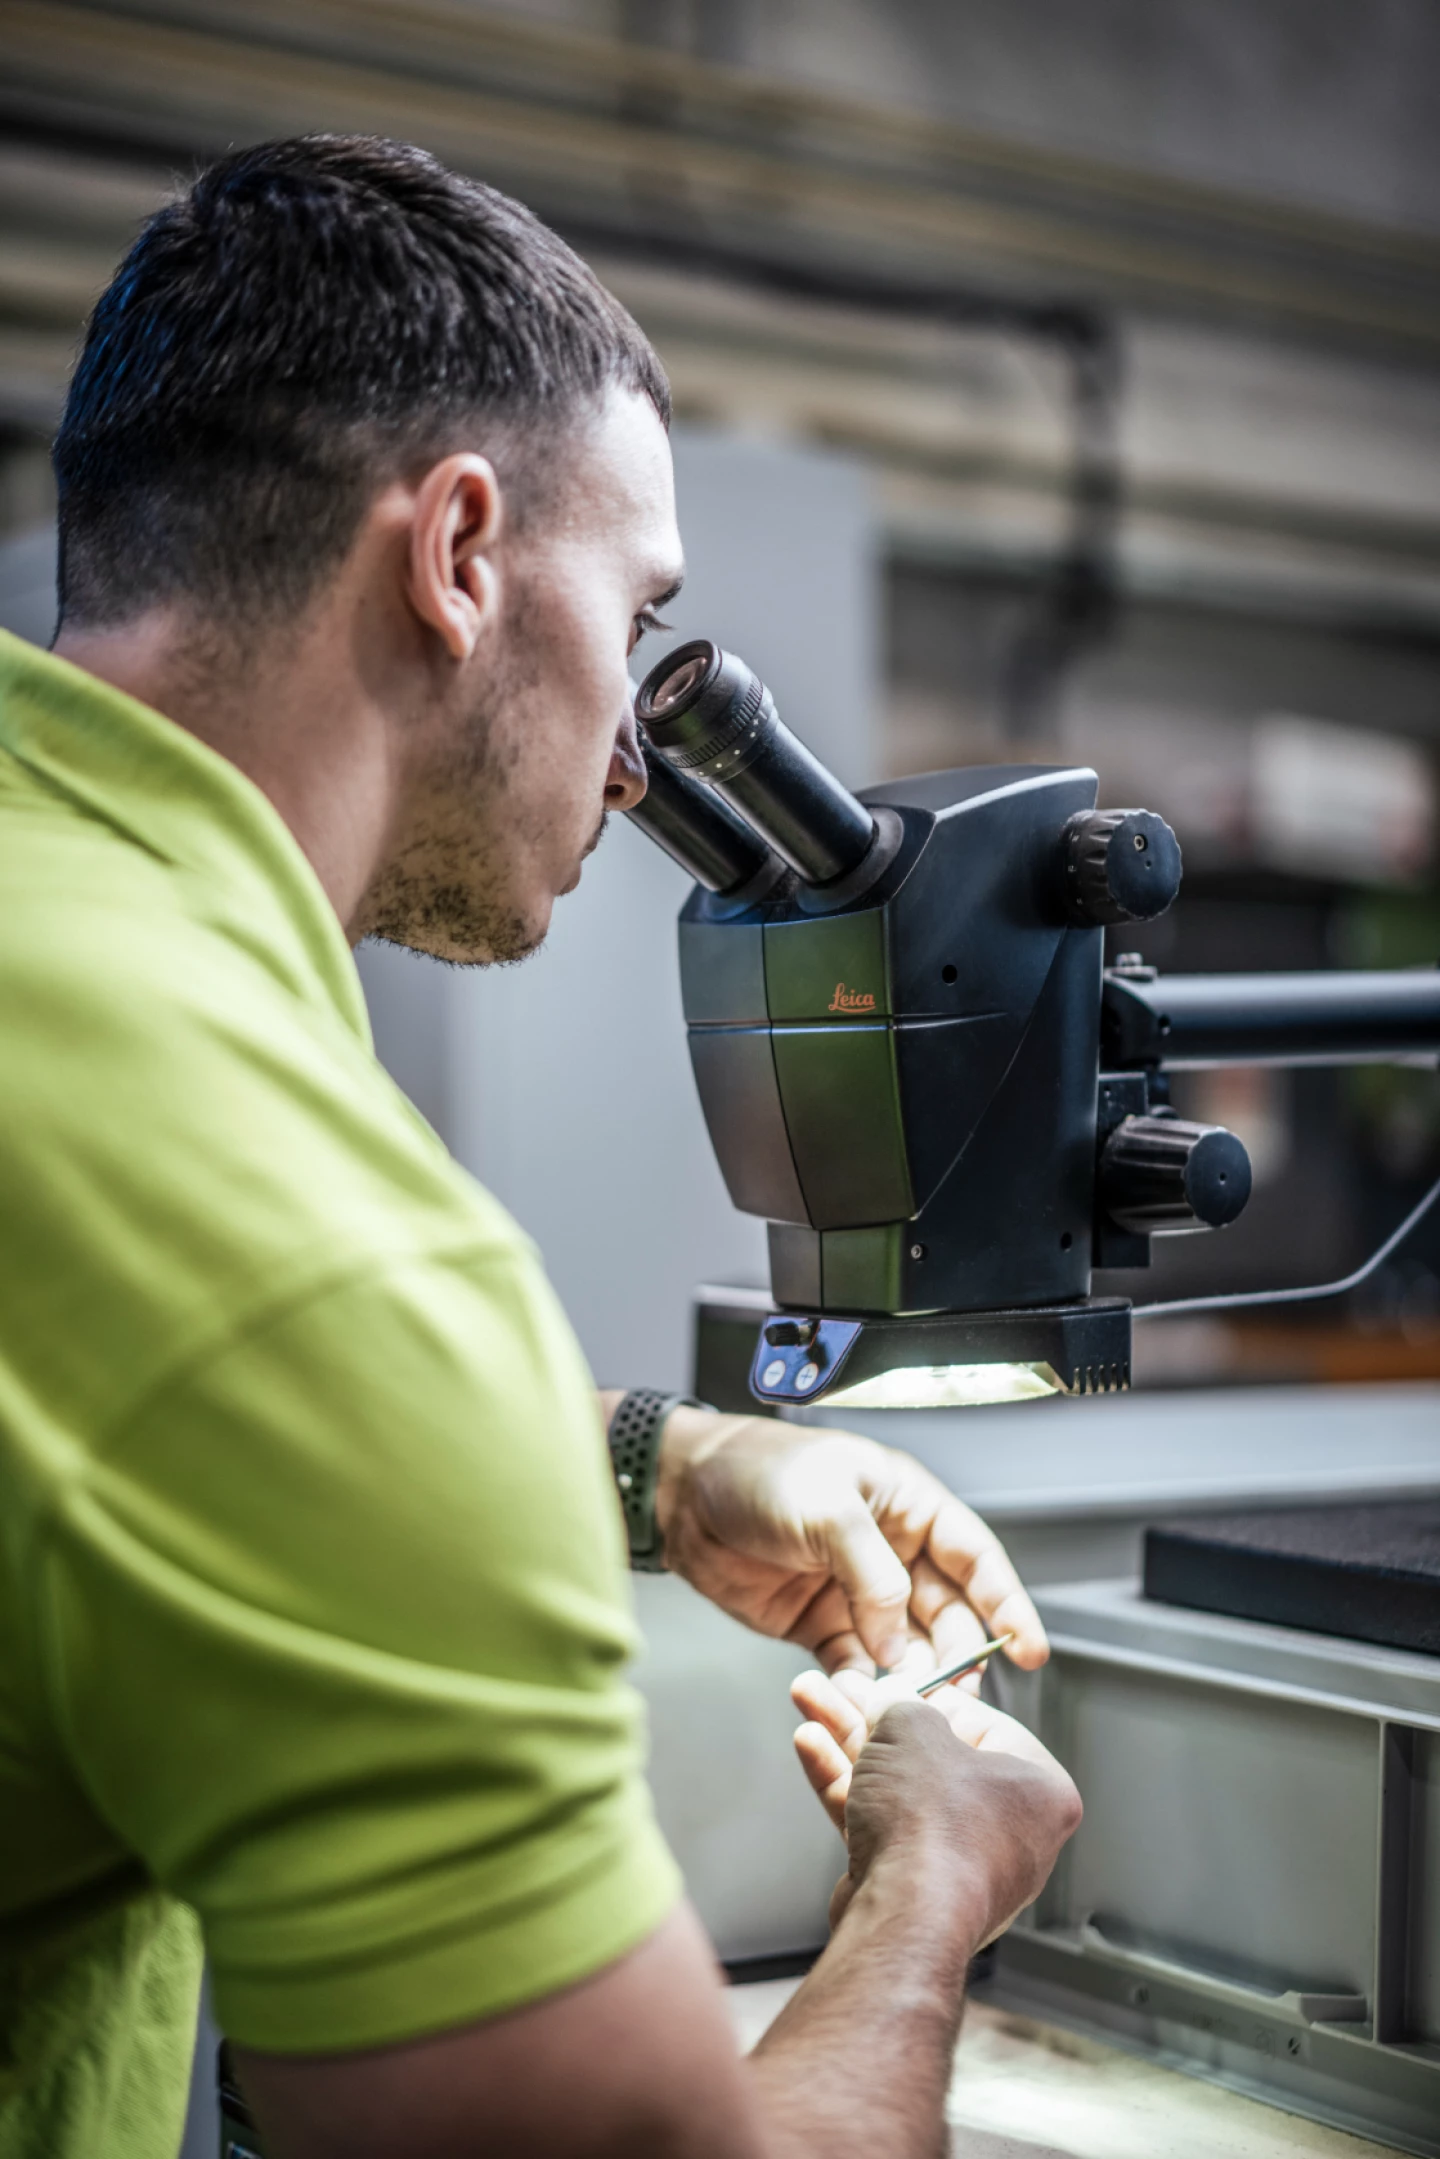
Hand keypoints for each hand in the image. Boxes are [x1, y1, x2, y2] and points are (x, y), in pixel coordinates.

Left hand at [648, 1403, 1046, 1677]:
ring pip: (906, 1646)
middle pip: (948, 1612)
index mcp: (907, 1504)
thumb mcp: (826, 1506)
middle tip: (958, 1693)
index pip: (974, 1557)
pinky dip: (864, 1688)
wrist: (684, 1496)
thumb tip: (899, 1638)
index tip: (1030, 1649)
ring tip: (913, 1708)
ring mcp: (858, 1591)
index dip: (1007, 1602)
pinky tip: (863, 1705)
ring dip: (913, 1679)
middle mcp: (892, 1550)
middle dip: (958, 1654)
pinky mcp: (821, 1625)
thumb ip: (871, 1572)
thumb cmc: (757, 1472)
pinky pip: (857, 1665)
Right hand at [791, 1664, 1081, 1938]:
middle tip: (840, 1687)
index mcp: (1040, 1790)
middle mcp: (1010, 1832)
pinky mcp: (914, 1886)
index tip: (892, 1678)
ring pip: (897, 1787)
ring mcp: (960, 1864)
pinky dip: (846, 1785)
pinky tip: (811, 1745)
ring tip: (811, 1700)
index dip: (927, 1694)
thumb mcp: (913, 1728)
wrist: (904, 1915)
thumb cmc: (933, 1824)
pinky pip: (881, 1823)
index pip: (982, 1722)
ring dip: (849, 1743)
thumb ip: (899, 1703)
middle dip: (873, 1716)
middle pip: (931, 1755)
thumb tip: (889, 1699)